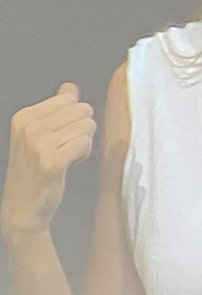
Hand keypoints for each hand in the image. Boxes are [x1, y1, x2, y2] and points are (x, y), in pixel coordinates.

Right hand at [1, 83, 95, 244]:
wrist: (22, 206)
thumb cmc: (34, 170)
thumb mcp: (38, 135)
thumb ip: (55, 109)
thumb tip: (70, 87)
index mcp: (24, 116)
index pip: (69, 98)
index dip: (74, 118)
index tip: (60, 136)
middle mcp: (29, 127)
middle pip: (82, 110)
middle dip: (82, 130)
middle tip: (66, 148)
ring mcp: (39, 144)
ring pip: (87, 127)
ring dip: (83, 144)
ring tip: (67, 157)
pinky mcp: (52, 162)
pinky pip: (85, 144)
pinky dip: (84, 154)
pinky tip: (71, 164)